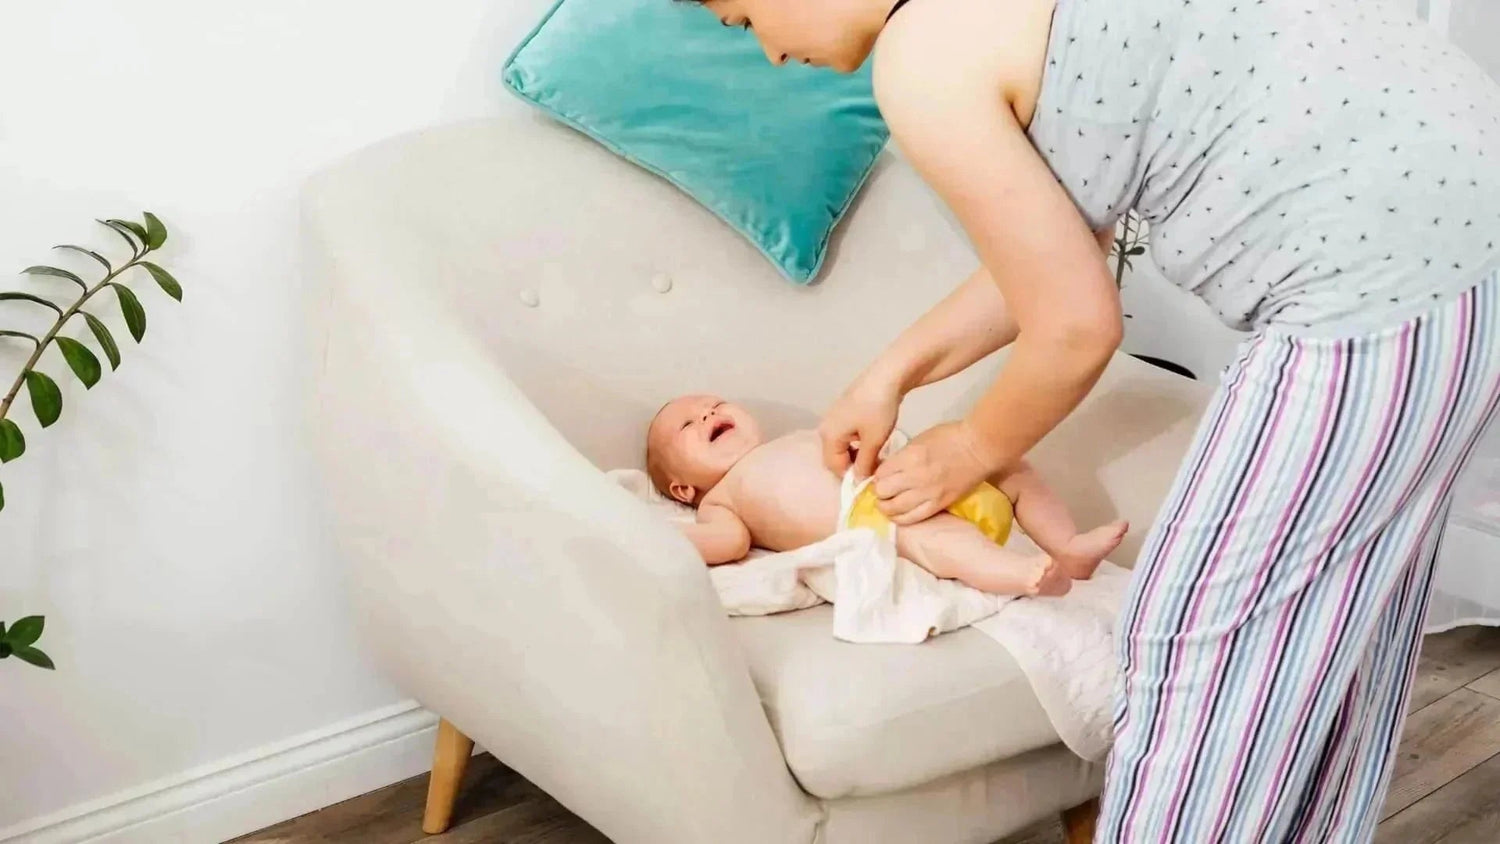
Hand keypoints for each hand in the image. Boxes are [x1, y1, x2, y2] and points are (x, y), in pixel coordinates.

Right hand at [819, 373, 902, 479]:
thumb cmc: (878, 410)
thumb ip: (864, 464)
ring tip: (877, 456)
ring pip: (842, 445)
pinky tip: (874, 440)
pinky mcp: (844, 410)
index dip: (852, 476)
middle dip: (854, 465)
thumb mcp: (873, 441)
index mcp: (828, 435)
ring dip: (857, 454)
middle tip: (875, 469)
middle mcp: (825, 426)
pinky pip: (847, 433)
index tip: (871, 479)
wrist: (888, 376)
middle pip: (836, 456)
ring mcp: (834, 416)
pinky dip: (858, 441)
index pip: (835, 466)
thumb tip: (859, 481)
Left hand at [873, 420, 996, 524]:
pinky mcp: (939, 504)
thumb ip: (901, 456)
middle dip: (880, 491)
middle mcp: (915, 476)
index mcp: (909, 457)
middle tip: (884, 490)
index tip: (881, 477)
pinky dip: (901, 518)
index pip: (880, 474)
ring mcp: (927, 493)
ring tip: (888, 504)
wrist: (979, 448)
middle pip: (883, 492)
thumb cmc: (950, 437)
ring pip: (894, 509)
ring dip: (886, 507)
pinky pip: (913, 518)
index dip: (877, 476)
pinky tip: (898, 514)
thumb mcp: (918, 440)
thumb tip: (885, 470)